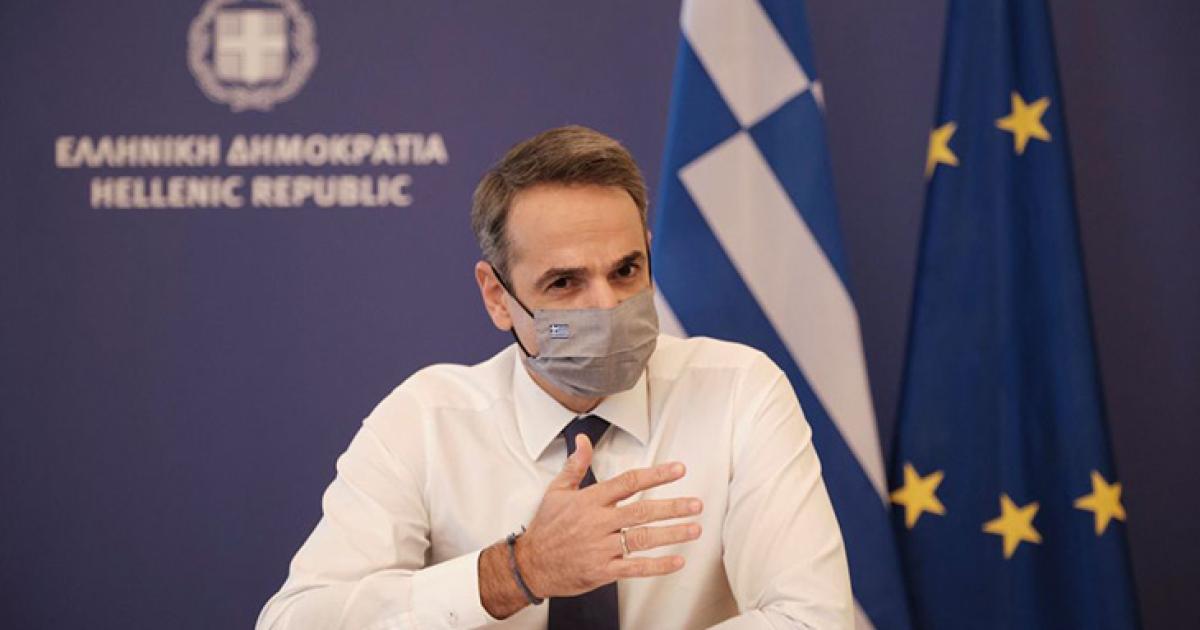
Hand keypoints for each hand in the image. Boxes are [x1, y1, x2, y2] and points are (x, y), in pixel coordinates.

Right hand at [516, 434, 703, 597]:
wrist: (530, 565)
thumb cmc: (546, 527)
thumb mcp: (557, 491)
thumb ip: (576, 465)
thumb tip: (582, 440)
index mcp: (590, 500)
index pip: (629, 482)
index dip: (656, 475)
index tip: (678, 470)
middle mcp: (598, 522)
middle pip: (642, 511)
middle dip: (673, 507)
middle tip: (696, 504)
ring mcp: (601, 548)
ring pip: (643, 539)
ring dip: (672, 533)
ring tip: (694, 528)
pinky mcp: (603, 570)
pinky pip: (635, 568)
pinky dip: (658, 566)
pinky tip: (677, 560)